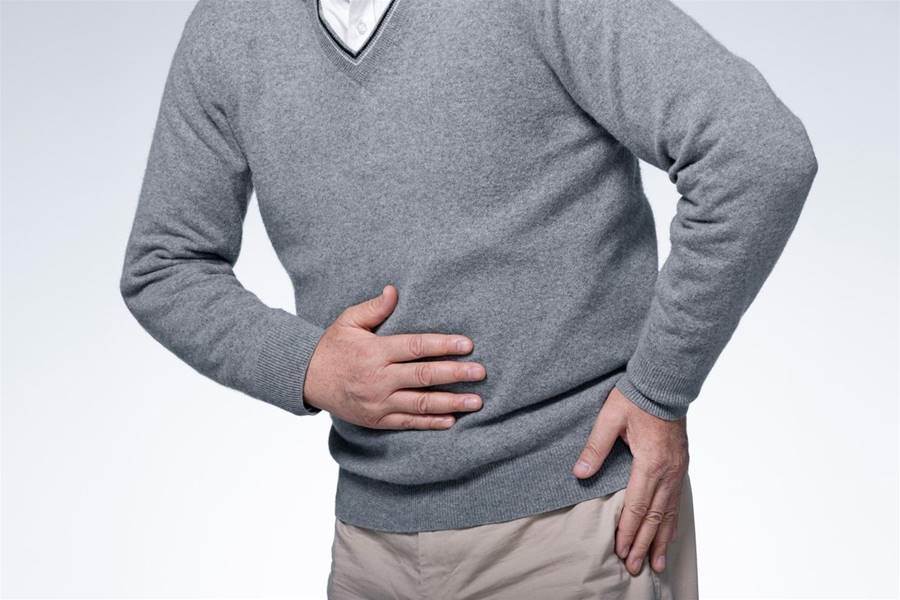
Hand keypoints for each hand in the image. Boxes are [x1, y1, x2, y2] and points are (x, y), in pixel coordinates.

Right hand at [303, 284, 485, 428]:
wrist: (307, 379)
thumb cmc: (333, 347)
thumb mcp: (348, 321)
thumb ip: (374, 308)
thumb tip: (394, 290)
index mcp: (375, 351)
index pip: (416, 347)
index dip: (443, 345)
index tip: (467, 345)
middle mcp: (378, 378)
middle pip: (424, 375)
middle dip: (455, 374)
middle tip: (480, 372)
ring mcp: (379, 402)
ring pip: (421, 403)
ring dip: (451, 402)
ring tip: (476, 401)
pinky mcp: (377, 420)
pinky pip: (408, 422)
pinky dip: (431, 423)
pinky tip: (451, 420)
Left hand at [572, 387, 688, 575]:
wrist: (665, 382)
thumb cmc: (636, 397)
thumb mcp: (609, 418)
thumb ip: (595, 447)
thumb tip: (579, 473)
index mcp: (649, 462)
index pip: (637, 506)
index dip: (628, 531)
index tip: (619, 551)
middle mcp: (668, 472)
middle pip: (655, 518)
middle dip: (642, 545)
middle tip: (633, 568)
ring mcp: (678, 470)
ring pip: (670, 514)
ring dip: (660, 541)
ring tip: (654, 564)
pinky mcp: (681, 466)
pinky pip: (677, 502)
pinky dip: (672, 523)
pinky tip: (668, 536)